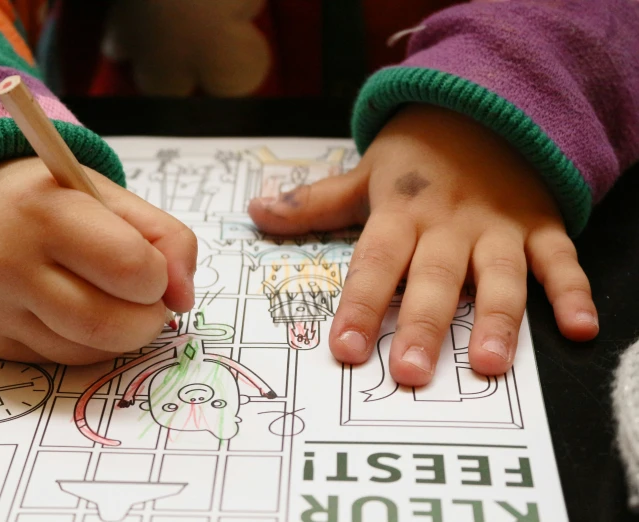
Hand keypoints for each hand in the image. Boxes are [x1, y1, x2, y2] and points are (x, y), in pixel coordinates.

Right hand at [0, 157, 196, 364]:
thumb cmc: (54, 204)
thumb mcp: (111, 197)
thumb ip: (166, 237)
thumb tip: (184, 298)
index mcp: (47, 213)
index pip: (131, 267)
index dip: (159, 276)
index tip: (155, 270)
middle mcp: (11, 264)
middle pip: (111, 324)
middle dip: (148, 319)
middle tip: (148, 300)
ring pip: (91, 351)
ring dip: (121, 335)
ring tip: (114, 301)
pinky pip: (64, 360)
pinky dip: (91, 345)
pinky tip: (82, 315)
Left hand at [248, 104, 597, 385]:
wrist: (483, 107)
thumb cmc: (418, 153)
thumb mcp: (365, 172)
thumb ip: (314, 202)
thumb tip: (256, 213)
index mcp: (401, 213)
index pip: (376, 263)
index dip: (360, 306)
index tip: (345, 349)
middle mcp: (449, 224)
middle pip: (435, 278)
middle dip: (424, 326)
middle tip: (411, 374)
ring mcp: (498, 227)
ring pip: (499, 275)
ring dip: (498, 319)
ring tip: (490, 365)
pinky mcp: (539, 226)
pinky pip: (561, 259)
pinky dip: (573, 291)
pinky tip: (581, 328)